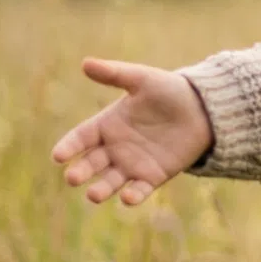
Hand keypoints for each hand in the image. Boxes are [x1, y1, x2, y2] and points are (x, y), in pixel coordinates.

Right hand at [51, 57, 213, 205]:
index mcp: (106, 124)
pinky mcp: (153, 176)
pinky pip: (140, 189)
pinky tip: (128, 198)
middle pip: (91, 163)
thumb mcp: (142, 80)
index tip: (58, 156)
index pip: (80, 137)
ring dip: (101, 188)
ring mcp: (132, 164)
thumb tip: (86, 63)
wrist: (202, 108)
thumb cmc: (168, 91)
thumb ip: (115, 74)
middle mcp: (114, 148)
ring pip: (110, 180)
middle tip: (72, 178)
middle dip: (81, 171)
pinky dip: (133, 196)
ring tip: (93, 195)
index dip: (69, 146)